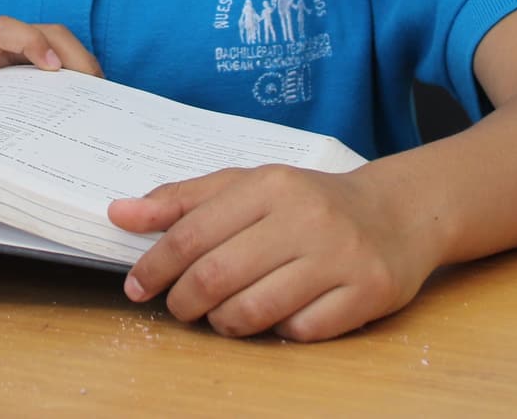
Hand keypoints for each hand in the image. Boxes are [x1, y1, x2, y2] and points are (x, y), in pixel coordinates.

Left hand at [107, 164, 441, 340]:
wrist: (396, 212)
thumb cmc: (309, 202)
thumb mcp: (247, 185)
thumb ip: (183, 200)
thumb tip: (120, 214)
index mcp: (271, 185)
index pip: (192, 233)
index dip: (155, 265)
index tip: (137, 286)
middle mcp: (306, 217)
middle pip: (218, 275)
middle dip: (184, 301)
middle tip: (178, 308)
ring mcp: (340, 257)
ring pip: (254, 310)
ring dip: (224, 322)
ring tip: (222, 314)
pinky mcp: (367, 293)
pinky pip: (300, 331)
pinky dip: (277, 331)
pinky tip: (276, 315)